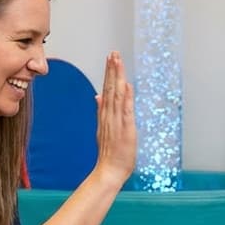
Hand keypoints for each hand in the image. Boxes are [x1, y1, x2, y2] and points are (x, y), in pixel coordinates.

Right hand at [94, 51, 135, 186]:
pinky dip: (126, 98)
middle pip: (110, 88)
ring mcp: (116, 121)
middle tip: (113, 53)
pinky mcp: (125, 129)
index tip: (110, 59)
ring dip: (117, 77)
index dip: (109, 73)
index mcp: (105, 115)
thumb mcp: (104, 128)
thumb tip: (98, 96)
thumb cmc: (110, 153)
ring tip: (117, 61)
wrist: (108, 171)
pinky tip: (126, 85)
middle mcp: (109, 115)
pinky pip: (125, 110)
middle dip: (112, 70)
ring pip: (116, 95)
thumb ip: (101, 111)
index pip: (106, 90)